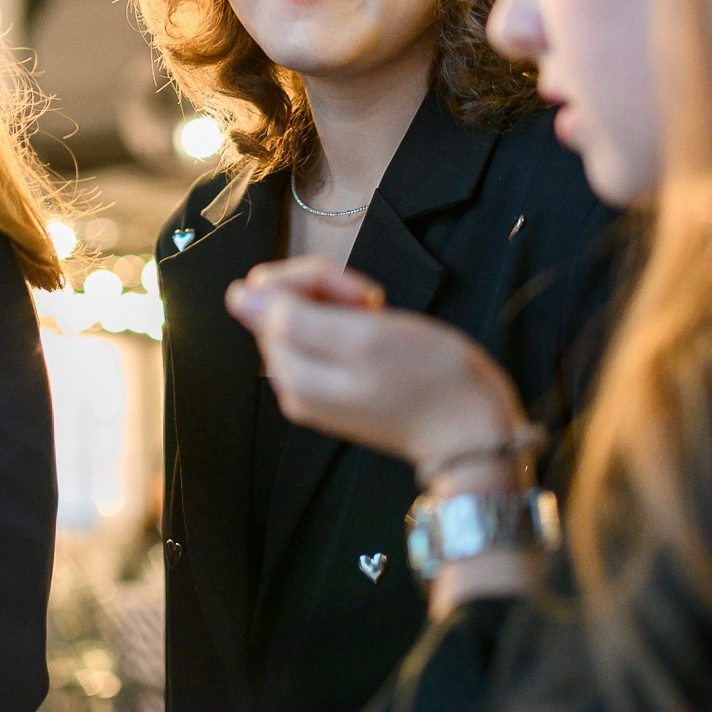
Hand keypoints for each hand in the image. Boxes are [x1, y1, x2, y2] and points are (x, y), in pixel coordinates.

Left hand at [227, 256, 526, 477]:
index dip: (314, 277)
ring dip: (342, 306)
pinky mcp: (337, 387)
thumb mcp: (365, 336)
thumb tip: (239, 295)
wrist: (472, 434)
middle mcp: (291, 381)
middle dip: (328, 290)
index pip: (267, 291)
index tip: (360, 294)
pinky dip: (353, 325)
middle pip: (281, 304)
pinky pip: (326, 338)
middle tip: (375, 307)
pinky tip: (382, 334)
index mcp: (292, 369)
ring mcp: (313, 387)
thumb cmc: (432, 382)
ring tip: (382, 323)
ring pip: (305, 318)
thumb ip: (295, 317)